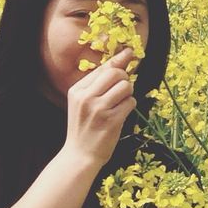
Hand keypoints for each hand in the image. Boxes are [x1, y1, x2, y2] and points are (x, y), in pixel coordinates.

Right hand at [64, 46, 136, 168]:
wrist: (79, 155)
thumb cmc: (84, 127)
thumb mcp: (83, 103)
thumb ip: (98, 83)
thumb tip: (122, 60)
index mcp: (77, 90)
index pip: (102, 68)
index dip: (118, 60)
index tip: (129, 52)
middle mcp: (86, 97)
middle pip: (115, 73)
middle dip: (125, 78)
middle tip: (123, 89)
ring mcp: (99, 109)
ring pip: (125, 86)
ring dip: (128, 93)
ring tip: (121, 103)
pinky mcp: (111, 121)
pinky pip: (130, 102)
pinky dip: (130, 106)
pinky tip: (122, 113)